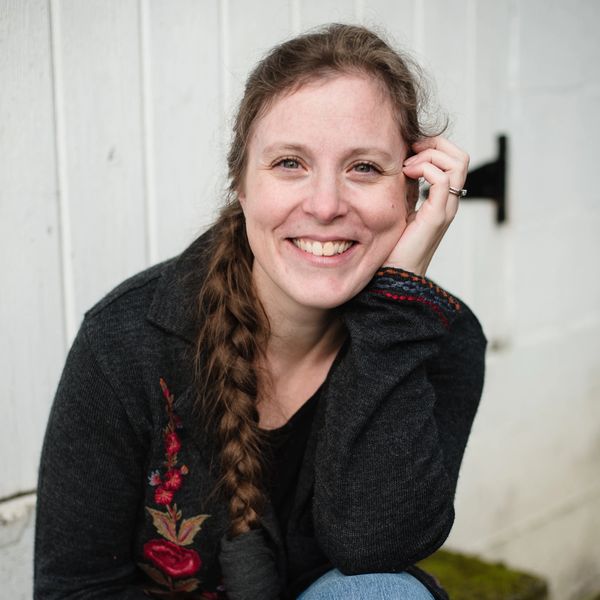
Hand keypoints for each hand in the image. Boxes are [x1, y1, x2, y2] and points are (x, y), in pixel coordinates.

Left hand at [384, 137, 468, 275]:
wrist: (395, 273)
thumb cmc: (394, 244)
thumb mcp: (400, 208)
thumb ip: (406, 188)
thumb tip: (398, 164)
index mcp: (443, 199)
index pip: (455, 159)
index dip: (435, 146)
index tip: (410, 149)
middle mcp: (450, 202)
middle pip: (461, 157)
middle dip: (436, 144)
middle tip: (410, 151)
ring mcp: (446, 208)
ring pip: (457, 163)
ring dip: (429, 155)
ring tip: (406, 166)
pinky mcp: (436, 216)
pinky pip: (442, 180)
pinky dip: (425, 169)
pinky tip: (406, 174)